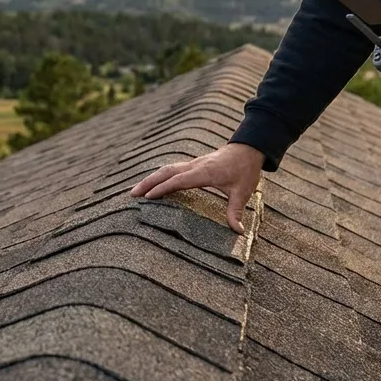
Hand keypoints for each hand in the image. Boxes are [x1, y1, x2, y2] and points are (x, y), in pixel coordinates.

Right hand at [128, 142, 262, 233]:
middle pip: (166, 172)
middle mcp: (195, 166)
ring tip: (136, 190)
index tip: (148, 197)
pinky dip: (159, 176)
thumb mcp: (243, 192)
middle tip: (132, 194)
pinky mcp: (193, 164)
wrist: (248, 148)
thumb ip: (236, 211)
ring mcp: (193, 164)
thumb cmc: (245, 170)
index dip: (163, 188)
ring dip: (151, 178)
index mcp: (204, 173)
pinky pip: (172, 169)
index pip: (178, 180)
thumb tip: (238, 232)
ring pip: (166, 169)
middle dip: (148, 182)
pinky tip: (153, 183)